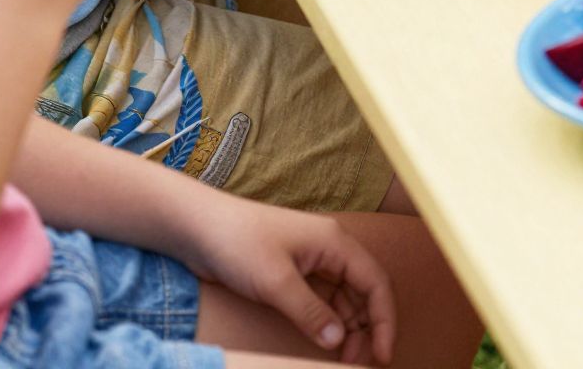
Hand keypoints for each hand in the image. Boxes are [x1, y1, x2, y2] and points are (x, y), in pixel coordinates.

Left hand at [184, 197, 394, 365]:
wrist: (197, 227)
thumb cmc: (239, 243)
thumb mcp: (276, 282)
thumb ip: (310, 313)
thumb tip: (338, 342)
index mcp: (336, 244)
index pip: (375, 284)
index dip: (384, 321)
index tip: (383, 356)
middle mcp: (331, 251)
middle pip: (363, 293)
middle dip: (367, 329)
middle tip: (358, 364)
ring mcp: (312, 262)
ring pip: (343, 299)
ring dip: (347, 329)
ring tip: (342, 360)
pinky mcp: (292, 274)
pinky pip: (321, 301)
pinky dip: (326, 322)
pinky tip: (324, 342)